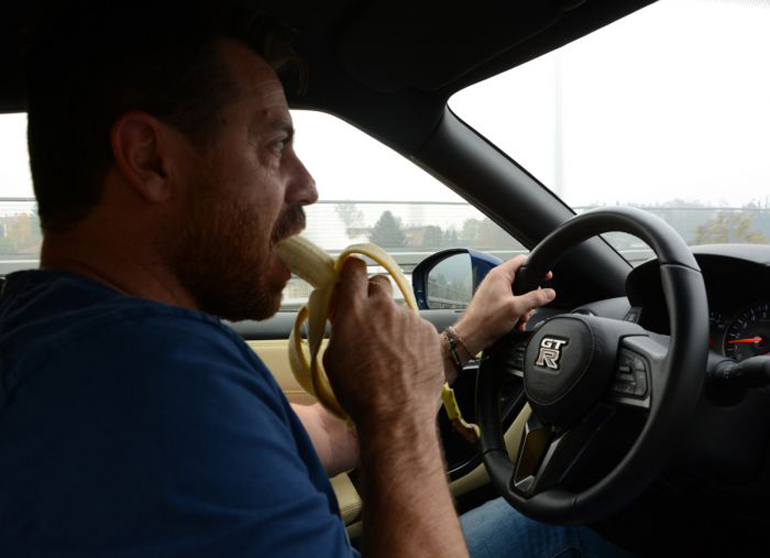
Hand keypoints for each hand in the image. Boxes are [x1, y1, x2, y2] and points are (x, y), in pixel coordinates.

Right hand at [323, 258, 443, 428]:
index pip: (353, 268)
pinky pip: (417, 327)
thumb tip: (342, 313)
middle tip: (370, 316)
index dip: (352, 270)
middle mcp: (383, 308)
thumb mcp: (333, 359)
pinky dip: (411, 339)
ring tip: (390, 353)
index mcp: (354, 311)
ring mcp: (410, 318)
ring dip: (393, 323)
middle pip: (379, 283)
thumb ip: (339, 328)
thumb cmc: (359, 392)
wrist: (397, 416)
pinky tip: (406, 362)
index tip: (351, 276)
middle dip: (373, 294)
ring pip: (399, 310)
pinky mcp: (430, 332)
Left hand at [454, 255, 554, 354]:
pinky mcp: (494, 302)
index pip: (521, 260)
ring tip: (521, 317)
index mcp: (499, 275)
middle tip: (531, 305)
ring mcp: (494, 291)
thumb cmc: (486, 320)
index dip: (535, 266)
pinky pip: (511, 302)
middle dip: (530, 295)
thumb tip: (549, 293)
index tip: (546, 275)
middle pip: (522, 280)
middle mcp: (496, 280)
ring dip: (523, 307)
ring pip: (518, 294)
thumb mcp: (516, 308)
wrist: (472, 335)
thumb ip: (535, 298)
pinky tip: (516, 322)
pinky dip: (516, 312)